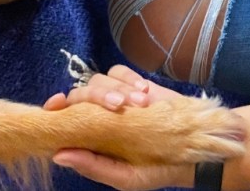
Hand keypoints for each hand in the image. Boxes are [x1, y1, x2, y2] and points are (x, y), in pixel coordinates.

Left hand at [44, 65, 193, 190]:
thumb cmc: (156, 170)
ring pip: (101, 79)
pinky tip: (145, 93)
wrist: (193, 154)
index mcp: (91, 136)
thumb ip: (93, 167)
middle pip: (82, 92)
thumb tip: (58, 155)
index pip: (65, 115)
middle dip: (99, 96)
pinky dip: (130, 79)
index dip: (57, 107)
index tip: (57, 103)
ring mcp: (116, 97)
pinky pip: (120, 71)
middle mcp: (99, 113)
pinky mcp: (133, 84)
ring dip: (120, 89)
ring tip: (143, 104)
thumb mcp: (126, 177)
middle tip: (121, 106)